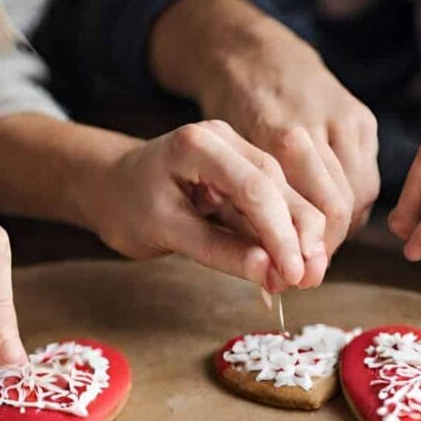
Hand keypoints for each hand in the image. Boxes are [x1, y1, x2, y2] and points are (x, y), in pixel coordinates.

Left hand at [91, 120, 329, 291]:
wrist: (109, 187)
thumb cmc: (126, 206)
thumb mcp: (163, 232)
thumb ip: (216, 250)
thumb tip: (267, 271)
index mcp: (199, 144)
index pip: (255, 188)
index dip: (281, 233)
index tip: (294, 273)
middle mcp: (226, 140)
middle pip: (279, 187)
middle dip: (301, 235)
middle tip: (311, 280)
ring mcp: (237, 154)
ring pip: (283, 196)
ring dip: (298, 238)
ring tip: (307, 279)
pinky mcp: (243, 175)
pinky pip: (271, 206)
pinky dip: (282, 237)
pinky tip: (292, 265)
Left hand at [150, 0, 379, 257]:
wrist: (249, 55)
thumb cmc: (226, 117)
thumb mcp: (221, 165)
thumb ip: (245, 218)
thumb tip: (271, 280)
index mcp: (277, 133)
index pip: (312, 210)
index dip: (307, 252)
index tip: (294, 279)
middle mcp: (317, 123)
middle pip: (342, 207)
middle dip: (325, 247)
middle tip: (307, 273)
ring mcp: (345, 117)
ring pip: (361, 195)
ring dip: (340, 227)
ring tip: (313, 247)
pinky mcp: (362, 118)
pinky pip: (365, 176)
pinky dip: (349, 202)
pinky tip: (324, 215)